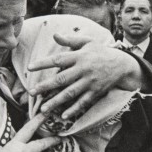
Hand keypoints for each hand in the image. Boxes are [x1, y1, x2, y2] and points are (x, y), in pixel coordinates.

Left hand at [27, 33, 143, 118]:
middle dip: (45, 86)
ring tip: (43, 108)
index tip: (29, 68)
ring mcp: (89, 82)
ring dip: (56, 101)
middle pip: (61, 79)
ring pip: (70, 93)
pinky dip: (74, 109)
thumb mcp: (87, 42)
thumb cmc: (101, 51)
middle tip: (31, 92)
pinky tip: (64, 116)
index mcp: (79, 56)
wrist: (122, 64)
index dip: (43, 63)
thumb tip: (54, 35)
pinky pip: (83, 102)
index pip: (58, 60)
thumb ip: (70, 40)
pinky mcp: (95, 92)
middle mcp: (83, 70)